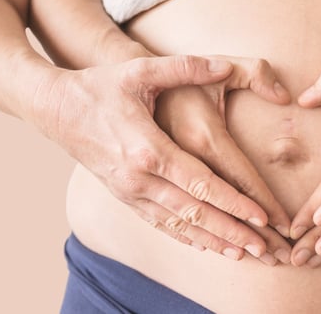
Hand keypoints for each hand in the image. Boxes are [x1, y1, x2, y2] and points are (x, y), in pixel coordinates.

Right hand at [33, 55, 288, 263]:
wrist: (55, 108)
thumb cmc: (99, 87)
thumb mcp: (140, 70)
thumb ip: (186, 66)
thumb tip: (225, 65)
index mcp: (149, 148)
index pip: (201, 184)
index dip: (234, 202)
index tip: (262, 218)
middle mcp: (139, 177)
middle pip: (194, 212)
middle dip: (232, 231)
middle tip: (265, 249)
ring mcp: (129, 190)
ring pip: (178, 224)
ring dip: (212, 240)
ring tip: (243, 254)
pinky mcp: (122, 194)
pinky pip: (158, 222)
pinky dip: (184, 236)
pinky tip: (205, 244)